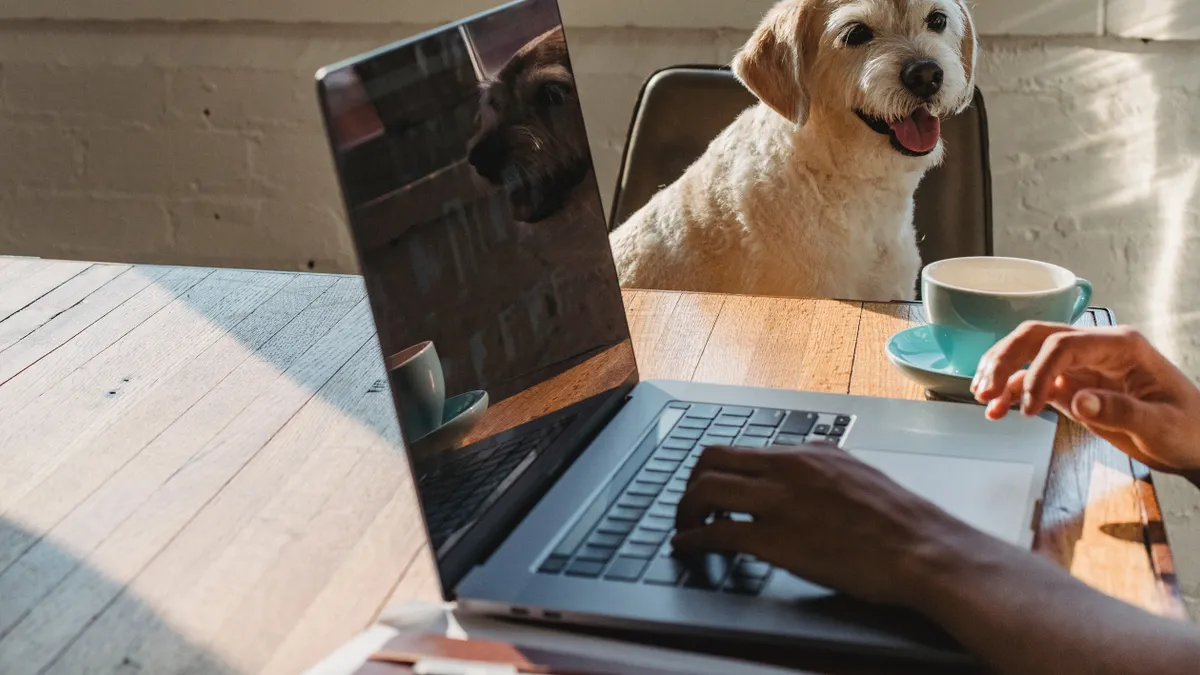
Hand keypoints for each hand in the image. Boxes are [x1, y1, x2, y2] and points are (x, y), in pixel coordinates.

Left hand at [671, 444, 989, 606]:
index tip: (708, 483)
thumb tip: (806, 469)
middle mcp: (789, 468)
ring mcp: (780, 501)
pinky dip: (693, 539)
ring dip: (685, 509)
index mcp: (810, 453)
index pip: (743, 448)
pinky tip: (688, 547)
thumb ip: (824, 469)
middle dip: (691, 482)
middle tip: (688, 504)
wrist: (924, 550)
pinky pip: (717, 531)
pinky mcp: (776, 539)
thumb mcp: (859, 475)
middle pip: (713, 458)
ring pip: (706, 489)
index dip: (717, 469)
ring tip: (684, 526)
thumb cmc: (902, 523)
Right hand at [972, 322, 1199, 475]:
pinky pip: (1033, 381)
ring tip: (983, 398)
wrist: (1197, 444)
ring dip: (1001, 372)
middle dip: (1005, 359)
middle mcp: (1095, 349)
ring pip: (1028, 354)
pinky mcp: (1072, 386)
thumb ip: (1121, 410)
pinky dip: (1011, 392)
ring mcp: (1081, 366)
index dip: (1039, 372)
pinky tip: (997, 410)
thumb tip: (1077, 400)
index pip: (1063, 344)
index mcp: (1120, 346)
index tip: (1030, 408)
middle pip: (1036, 337)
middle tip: (984, 389)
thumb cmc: (1189, 429)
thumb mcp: (1162, 425)